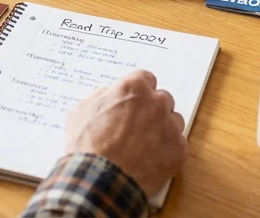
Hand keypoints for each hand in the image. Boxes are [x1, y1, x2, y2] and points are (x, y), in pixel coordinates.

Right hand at [65, 70, 186, 197]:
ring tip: (144, 146)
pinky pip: (177, 145)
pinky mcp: (178, 150)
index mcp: (134, 88)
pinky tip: (150, 159)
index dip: (138, 92)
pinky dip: (167, 151)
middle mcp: (156, 103)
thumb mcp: (81, 111)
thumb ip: (100, 96)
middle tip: (137, 126)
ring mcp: (170, 127)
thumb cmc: (88, 145)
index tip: (133, 102)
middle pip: (162, 99)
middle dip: (152, 109)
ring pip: (174, 121)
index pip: (146, 79)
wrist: (99, 180)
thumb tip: (110, 94)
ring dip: (163, 129)